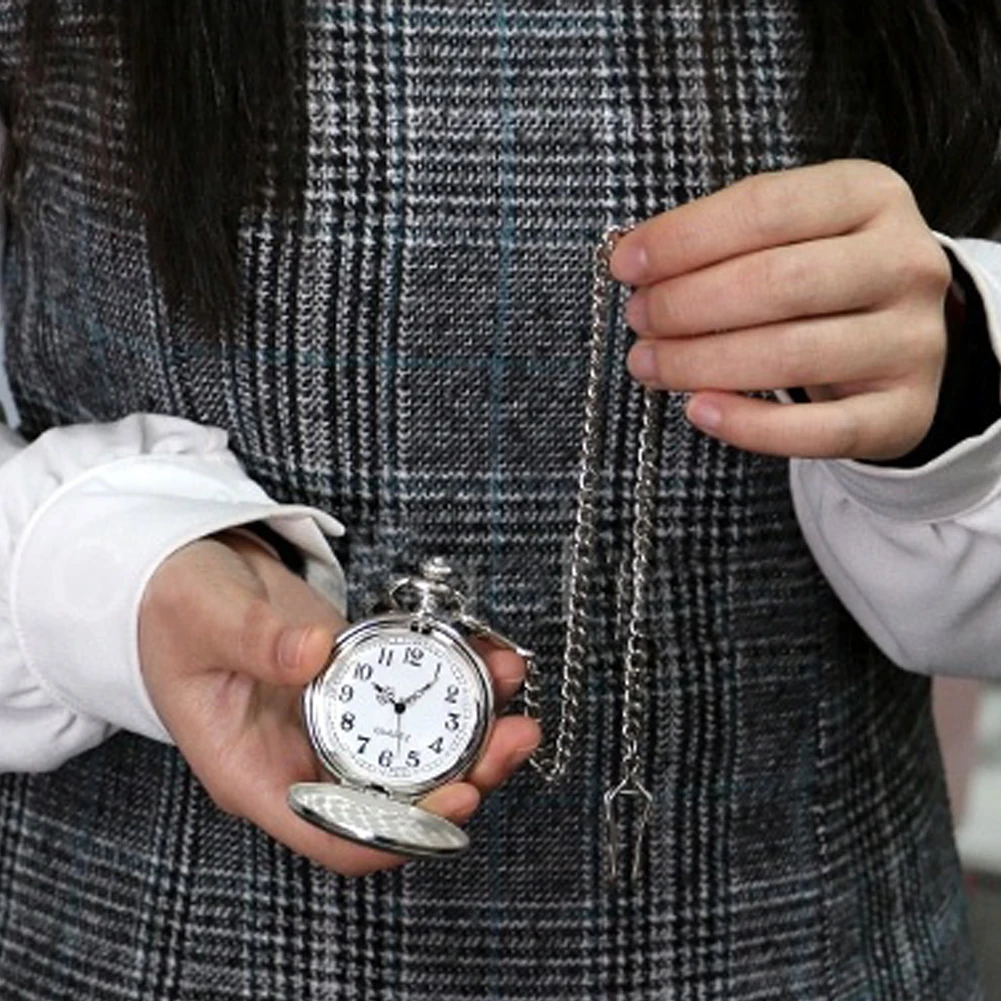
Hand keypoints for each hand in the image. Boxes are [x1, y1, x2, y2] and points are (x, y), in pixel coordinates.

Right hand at [139, 530, 539, 877]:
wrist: (185, 574)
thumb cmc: (173, 609)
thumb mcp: (204, 618)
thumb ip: (255, 640)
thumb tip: (314, 656)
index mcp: (253, 773)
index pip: (334, 835)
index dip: (402, 832)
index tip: (459, 797)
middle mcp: (299, 763)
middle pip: (395, 803)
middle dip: (463, 777)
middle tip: (512, 736)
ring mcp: (331, 727)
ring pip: (416, 754)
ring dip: (472, 728)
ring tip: (510, 682)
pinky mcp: (356, 688)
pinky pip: (414, 699)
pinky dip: (456, 682)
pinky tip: (487, 656)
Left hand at [610, 159, 952, 460]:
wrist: (898, 340)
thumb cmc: (821, 280)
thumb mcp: (790, 234)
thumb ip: (724, 240)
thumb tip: (635, 261)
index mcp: (870, 197)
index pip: (767, 209)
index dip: (685, 238)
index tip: (626, 265)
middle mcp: (905, 263)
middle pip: (779, 282)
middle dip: (688, 304)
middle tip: (638, 320)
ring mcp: (914, 341)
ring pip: (794, 355)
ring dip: (701, 363)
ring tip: (648, 364)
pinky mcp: (905, 411)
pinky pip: (821, 430)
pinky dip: (750, 425)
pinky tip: (699, 410)